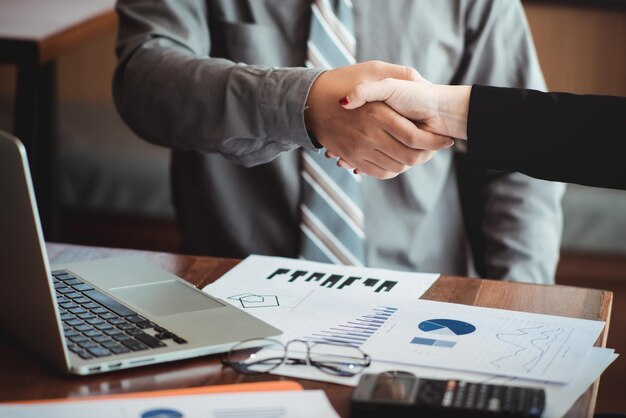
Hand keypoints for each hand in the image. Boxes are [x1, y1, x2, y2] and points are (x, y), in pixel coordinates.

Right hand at [305, 61, 453, 178]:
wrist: (311, 102)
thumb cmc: (343, 81)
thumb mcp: (372, 70)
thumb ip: (399, 74)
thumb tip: (422, 82)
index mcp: (378, 114)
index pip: (415, 138)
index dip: (435, 142)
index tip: (447, 141)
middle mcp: (368, 135)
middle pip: (408, 157)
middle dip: (427, 156)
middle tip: (435, 149)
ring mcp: (358, 149)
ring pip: (395, 167)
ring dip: (411, 163)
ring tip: (420, 154)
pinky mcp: (352, 158)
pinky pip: (379, 172)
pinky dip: (393, 170)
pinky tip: (400, 159)